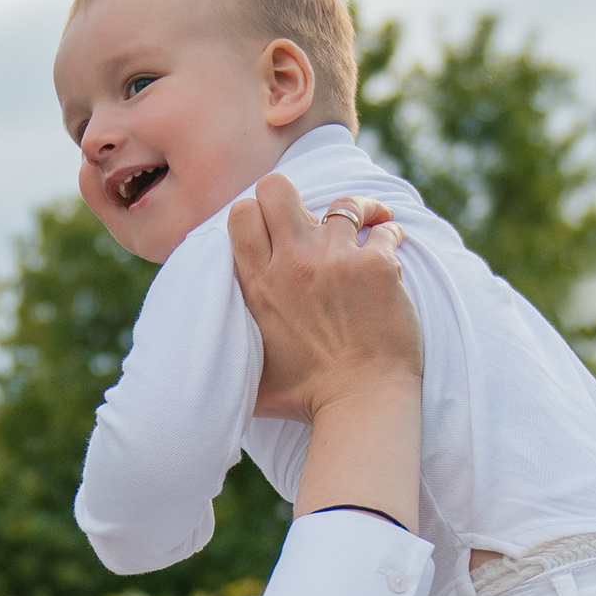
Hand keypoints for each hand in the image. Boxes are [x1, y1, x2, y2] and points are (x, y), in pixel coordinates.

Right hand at [230, 175, 423, 530]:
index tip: (272, 231)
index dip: (256, 214)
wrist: (360, 407)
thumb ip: (232, 348)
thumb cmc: (304, 400)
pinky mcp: (377, 267)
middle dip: (292, 199)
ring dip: (354, 214)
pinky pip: (385, 228)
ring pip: (342, 202)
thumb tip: (206, 357)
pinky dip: (389, 232)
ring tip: (365, 225)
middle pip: (278, 188)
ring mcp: (337, 261)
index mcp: (258, 284)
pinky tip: (390, 243)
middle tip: (308, 221)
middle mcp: (294, 264)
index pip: (242, 212)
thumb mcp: (251, 371)